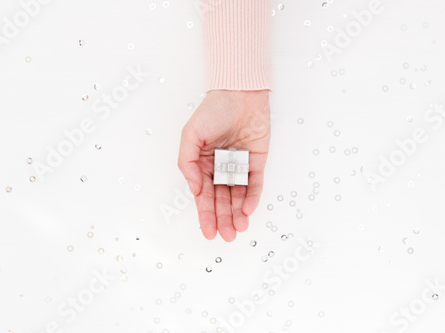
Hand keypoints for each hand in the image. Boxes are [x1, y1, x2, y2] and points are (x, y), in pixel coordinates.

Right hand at [177, 90, 270, 240]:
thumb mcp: (191, 135)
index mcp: (203, 163)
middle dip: (223, 219)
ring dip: (238, 213)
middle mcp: (221, 168)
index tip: (208, 232)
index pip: (204, 195)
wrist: (240, 92)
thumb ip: (187, 163)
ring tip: (238, 229)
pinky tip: (248, 210)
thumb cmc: (213, 110)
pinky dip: (252, 197)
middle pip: (222, 199)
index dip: (205, 214)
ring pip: (239, 195)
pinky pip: (255, 183)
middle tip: (226, 237)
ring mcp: (240, 166)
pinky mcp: (257, 161)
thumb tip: (194, 189)